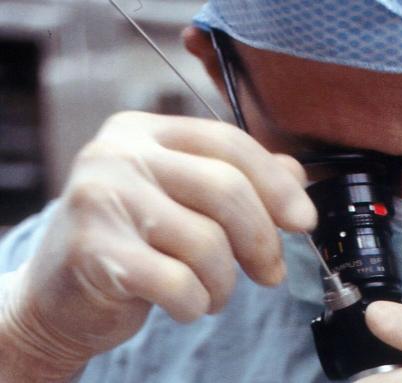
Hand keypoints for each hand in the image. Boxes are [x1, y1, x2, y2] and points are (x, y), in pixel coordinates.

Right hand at [0, 112, 315, 380]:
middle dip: (261, 239)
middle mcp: (117, 154)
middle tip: (270, 272)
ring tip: (214, 292)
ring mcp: (100, 200)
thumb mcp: (182, 198)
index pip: (229, 143)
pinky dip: (196, 303)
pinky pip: (179, 283)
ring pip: (207, 242)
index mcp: (143, 131)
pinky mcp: (92, 252)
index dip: (277, 184)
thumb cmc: (131, 242)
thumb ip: (237, 178)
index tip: (304, 220)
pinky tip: (186, 304)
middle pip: (225, 189)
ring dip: (224, 282)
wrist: (58, 295)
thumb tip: (296, 175)